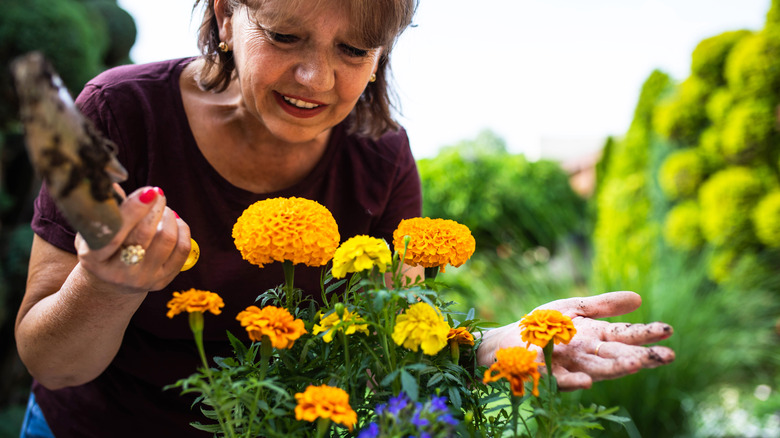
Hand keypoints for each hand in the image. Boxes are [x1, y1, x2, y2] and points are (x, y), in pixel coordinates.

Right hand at [74, 185, 190, 292]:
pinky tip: (175, 221)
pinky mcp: (162, 281)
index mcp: (94, 258)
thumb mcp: (94, 228)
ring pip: (166, 239)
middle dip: (155, 207)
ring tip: (163, 208)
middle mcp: (118, 273)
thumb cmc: (102, 244)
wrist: (111, 281)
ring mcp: (142, 279)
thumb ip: (105, 209)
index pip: (115, 233)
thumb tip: (114, 186)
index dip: (133, 210)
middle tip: (157, 193)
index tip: (148, 191)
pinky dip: (182, 230)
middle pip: (144, 234)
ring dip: (169, 216)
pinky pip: (182, 250)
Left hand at [477, 291, 674, 390]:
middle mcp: (587, 353)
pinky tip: (586, 381)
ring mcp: (569, 365)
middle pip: (619, 355)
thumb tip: (639, 298)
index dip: (647, 334)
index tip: (668, 330)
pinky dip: (574, 382)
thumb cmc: (542, 325)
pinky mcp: (547, 375)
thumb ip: (605, 305)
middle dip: (643, 356)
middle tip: (669, 356)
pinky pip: (562, 381)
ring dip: (618, 368)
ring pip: (598, 369)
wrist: (507, 341)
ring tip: (638, 364)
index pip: (627, 335)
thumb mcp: (575, 309)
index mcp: (596, 335)